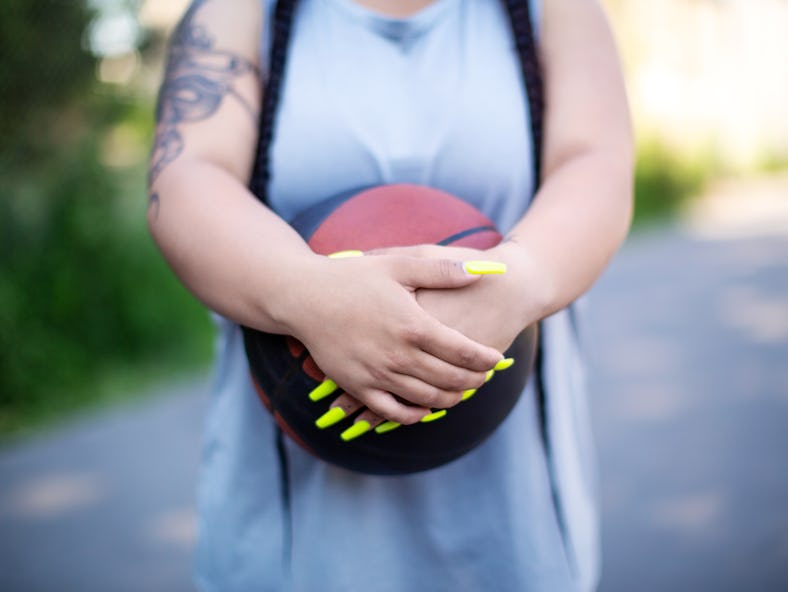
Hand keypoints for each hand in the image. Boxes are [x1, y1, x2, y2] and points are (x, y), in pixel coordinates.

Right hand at [282, 252, 503, 425]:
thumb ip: (441, 271)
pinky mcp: (357, 386)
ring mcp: (377, 374)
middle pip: (450, 379)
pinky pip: (391, 412)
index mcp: (413, 325)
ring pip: (426, 398)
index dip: (485, 359)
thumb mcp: (399, 265)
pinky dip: (414, 414)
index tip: (497, 359)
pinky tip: (426, 408)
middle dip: (474, 380)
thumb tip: (481, 271)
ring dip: (450, 399)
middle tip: (484, 377)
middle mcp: (398, 355)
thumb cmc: (352, 277)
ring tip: (462, 392)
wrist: (304, 297)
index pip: (463, 352)